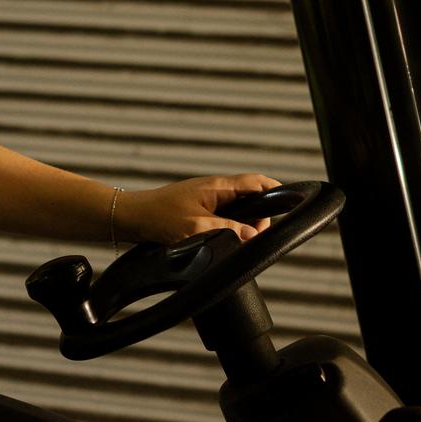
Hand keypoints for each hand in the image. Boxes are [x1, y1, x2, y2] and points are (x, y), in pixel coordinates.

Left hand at [116, 173, 279, 245]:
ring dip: (244, 224)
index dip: (276, 190)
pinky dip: (231, 227)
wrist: (129, 217)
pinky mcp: (199, 211)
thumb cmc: (158, 217)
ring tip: (241, 239)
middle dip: (260, 216)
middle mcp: (214, 190)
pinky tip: (227, 239)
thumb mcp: (195, 227)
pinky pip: (224, 216)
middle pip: (251, 198)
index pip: (256, 182)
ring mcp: (207, 200)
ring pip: (238, 209)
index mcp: (217, 187)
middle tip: (256, 235)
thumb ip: (227, 230)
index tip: (290, 203)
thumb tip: (253, 235)